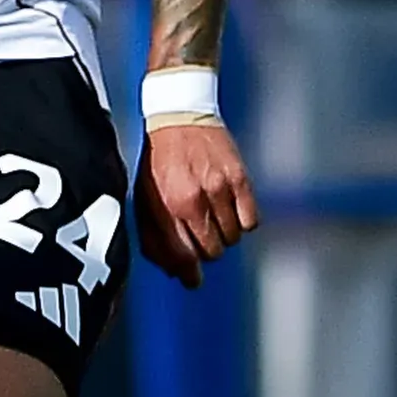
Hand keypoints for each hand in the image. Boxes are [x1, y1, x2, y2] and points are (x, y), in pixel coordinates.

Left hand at [136, 119, 259, 287]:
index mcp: (167, 206)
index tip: (193, 279)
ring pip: (233, 239)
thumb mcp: (145, 198)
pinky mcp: (241, 179)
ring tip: (214, 217)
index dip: (189, 273)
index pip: (184, 256)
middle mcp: (194, 200)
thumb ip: (155, 236)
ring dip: (224, 235)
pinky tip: (231, 210)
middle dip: (205, 250)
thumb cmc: (159, 160)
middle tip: (201, 235)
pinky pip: (251, 221)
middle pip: (212, 252)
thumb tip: (174, 271)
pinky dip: (243, 222)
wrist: (179, 116)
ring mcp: (220, 189)